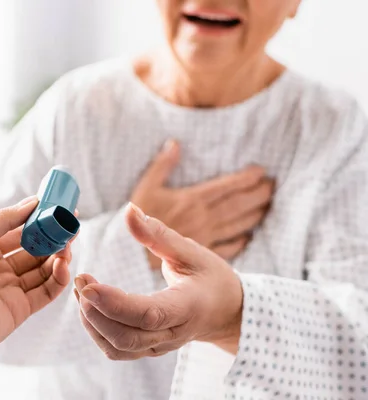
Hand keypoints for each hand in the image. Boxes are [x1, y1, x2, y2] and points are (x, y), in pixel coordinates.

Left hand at [0, 196, 71, 365]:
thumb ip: (1, 221)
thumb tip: (31, 203)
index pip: (16, 230)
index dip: (36, 219)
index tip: (56, 207)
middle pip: (32, 249)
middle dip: (51, 237)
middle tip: (70, 226)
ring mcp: (9, 290)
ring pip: (42, 269)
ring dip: (58, 256)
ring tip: (67, 245)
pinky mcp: (19, 310)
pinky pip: (45, 292)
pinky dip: (57, 279)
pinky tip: (62, 265)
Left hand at [74, 203, 241, 360]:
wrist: (227, 312)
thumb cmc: (210, 277)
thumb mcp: (190, 250)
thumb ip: (158, 234)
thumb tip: (129, 210)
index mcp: (187, 307)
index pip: (148, 313)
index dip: (115, 303)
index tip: (89, 285)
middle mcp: (173, 333)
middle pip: (127, 337)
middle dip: (95, 312)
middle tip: (81, 280)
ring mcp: (160, 346)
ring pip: (118, 348)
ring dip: (92, 322)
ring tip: (80, 289)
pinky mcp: (148, 349)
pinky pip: (117, 349)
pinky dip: (96, 330)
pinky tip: (88, 306)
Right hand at [130, 140, 273, 266]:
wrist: (134, 256)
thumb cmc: (139, 220)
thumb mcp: (146, 188)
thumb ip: (162, 166)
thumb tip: (175, 144)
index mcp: (192, 200)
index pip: (226, 187)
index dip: (245, 178)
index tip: (260, 171)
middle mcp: (204, 218)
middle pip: (237, 205)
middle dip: (257, 194)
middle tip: (271, 185)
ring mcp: (206, 237)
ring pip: (237, 224)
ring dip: (254, 213)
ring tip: (267, 203)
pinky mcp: (202, 253)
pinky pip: (228, 246)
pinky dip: (240, 240)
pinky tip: (248, 236)